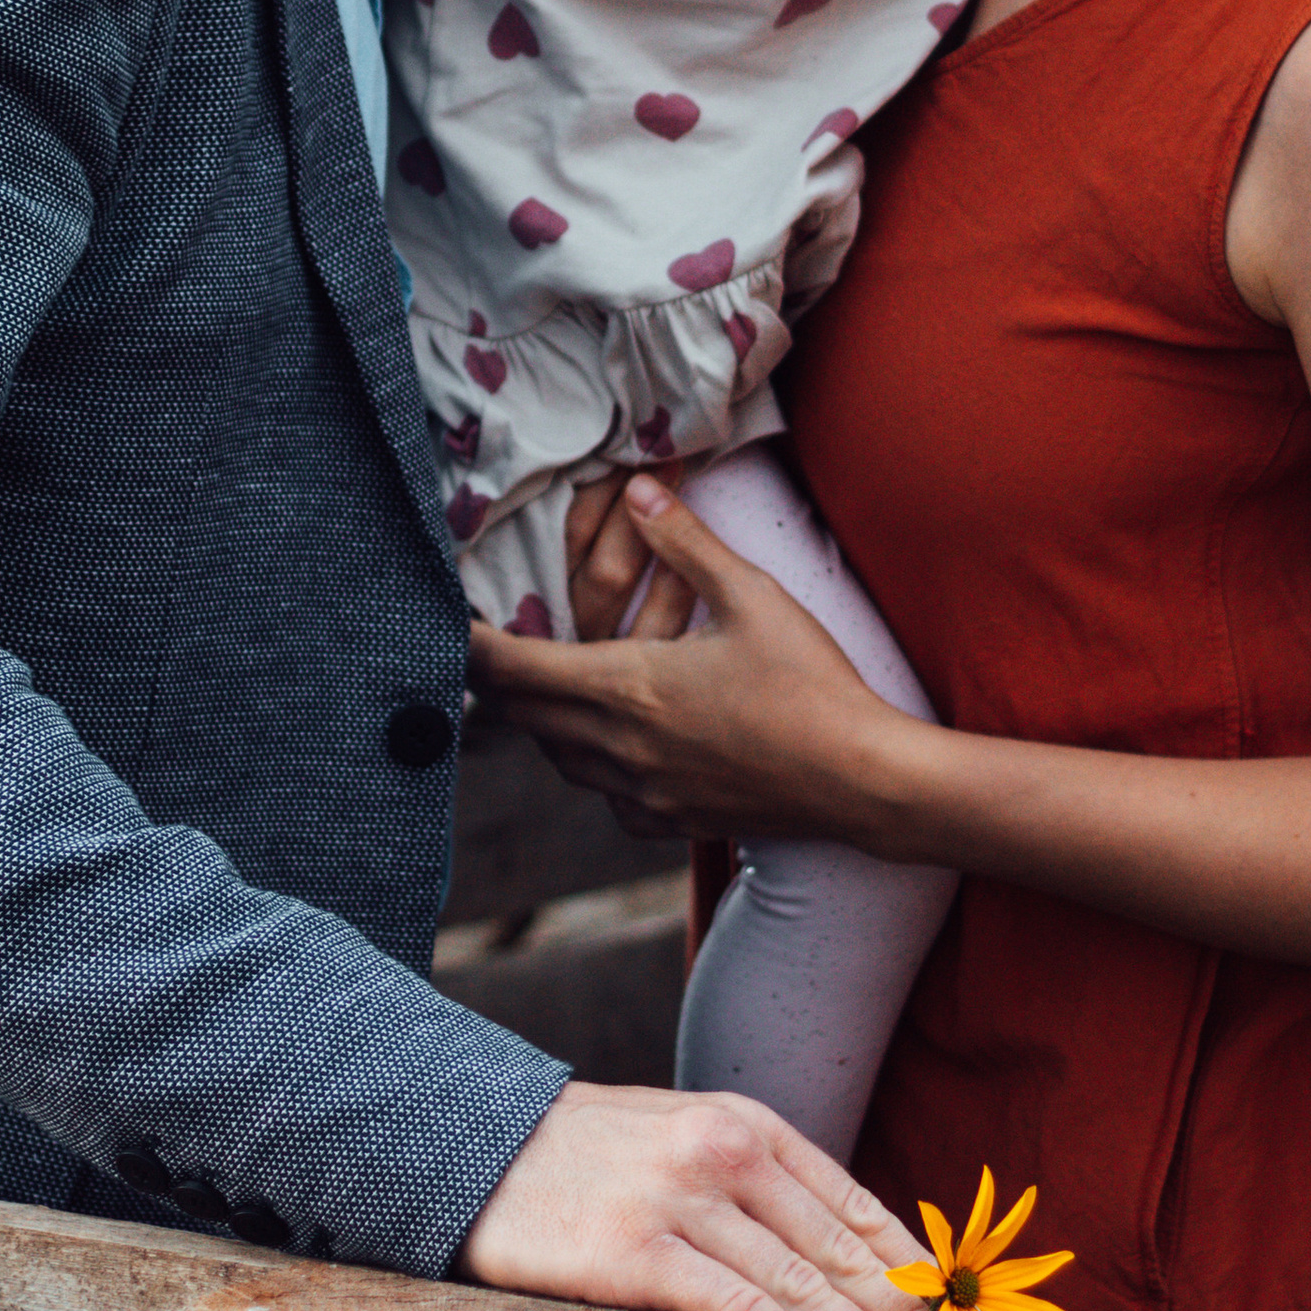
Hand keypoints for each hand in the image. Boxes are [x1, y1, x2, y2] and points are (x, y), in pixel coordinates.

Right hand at [458, 1077, 946, 1310]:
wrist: (470, 1141)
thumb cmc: (581, 1158)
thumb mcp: (681, 1143)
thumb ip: (754, 1192)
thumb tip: (832, 1265)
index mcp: (748, 1125)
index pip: (857, 1209)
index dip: (915, 1278)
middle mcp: (728, 1154)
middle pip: (843, 1255)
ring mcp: (685, 1200)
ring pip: (806, 1290)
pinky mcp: (639, 1251)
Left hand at [471, 477, 908, 844]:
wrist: (862, 779)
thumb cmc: (810, 682)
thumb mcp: (750, 595)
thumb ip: (685, 542)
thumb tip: (636, 489)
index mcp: (626, 688)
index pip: (511, 671)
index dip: (470, 648)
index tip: (449, 626)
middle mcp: (618, 748)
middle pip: (522, 717)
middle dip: (501, 682)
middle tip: (489, 649)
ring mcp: (641, 793)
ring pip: (558, 758)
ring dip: (544, 722)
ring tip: (549, 687)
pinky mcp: (668, 822)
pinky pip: (604, 796)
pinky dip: (593, 765)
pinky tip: (620, 743)